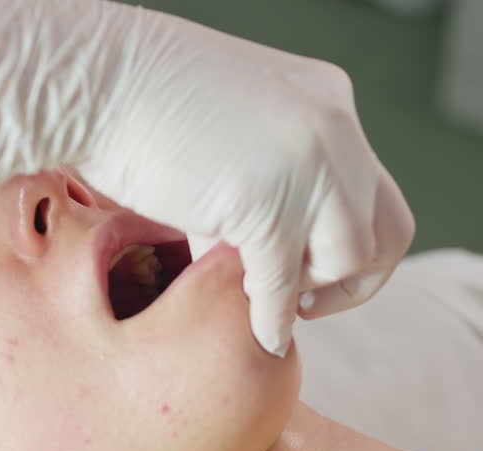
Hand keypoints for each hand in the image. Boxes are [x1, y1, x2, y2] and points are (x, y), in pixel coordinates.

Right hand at [0, 0, 413, 355]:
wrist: (93, 83)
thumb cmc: (138, 106)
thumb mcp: (230, 134)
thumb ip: (262, 184)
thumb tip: (258, 255)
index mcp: (328, 102)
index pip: (370, 187)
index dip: (349, 242)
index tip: (311, 272)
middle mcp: (335, 127)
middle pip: (389, 226)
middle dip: (354, 278)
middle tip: (311, 302)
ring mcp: (309, 164)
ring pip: (349, 257)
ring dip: (311, 291)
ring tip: (273, 304)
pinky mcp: (269, 203)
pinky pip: (285, 283)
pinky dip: (275, 318)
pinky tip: (262, 336)